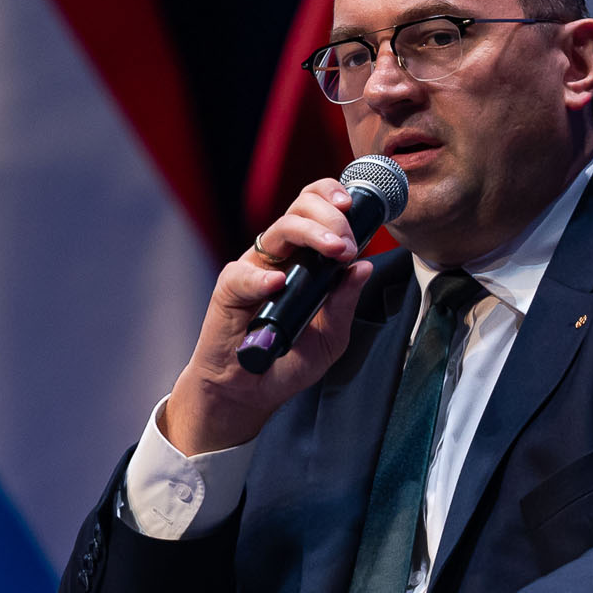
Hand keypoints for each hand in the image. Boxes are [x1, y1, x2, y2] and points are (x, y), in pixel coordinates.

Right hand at [160, 180, 372, 455]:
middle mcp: (280, 257)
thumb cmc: (288, 361)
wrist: (251, 392)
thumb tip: (363, 267)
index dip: (334, 199)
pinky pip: (243, 274)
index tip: (355, 209)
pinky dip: (261, 278)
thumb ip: (345, 304)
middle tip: (348, 243)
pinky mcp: (229, 290)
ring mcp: (255, 270)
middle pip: (302, 209)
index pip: (318, 211)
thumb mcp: (330, 338)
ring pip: (280, 228)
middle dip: (331, 216)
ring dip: (312, 233)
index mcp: (305, 259)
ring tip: (335, 252)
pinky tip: (278, 285)